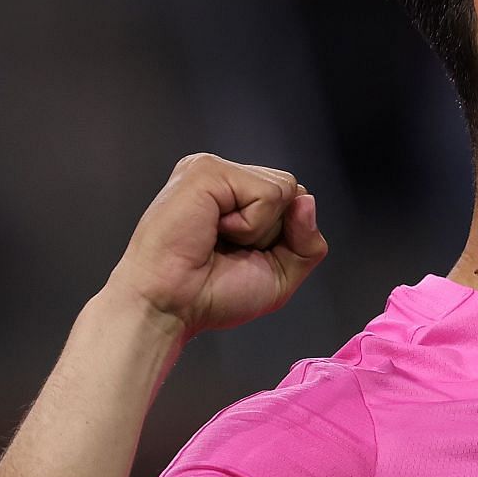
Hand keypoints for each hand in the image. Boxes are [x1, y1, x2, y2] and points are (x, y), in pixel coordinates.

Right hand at [104, 153, 327, 339]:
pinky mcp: (207, 170)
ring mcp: (214, 169)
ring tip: (218, 239)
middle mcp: (225, 178)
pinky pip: (269, 194)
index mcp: (236, 196)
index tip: (242, 257)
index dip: (285, 238)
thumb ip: (307, 241)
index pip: (295, 201)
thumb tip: (307, 199)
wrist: (170, 307)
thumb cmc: (211, 295)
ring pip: (286, 189)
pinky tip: (214, 230)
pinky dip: (251, 225)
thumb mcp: (280, 274)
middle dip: (274, 233)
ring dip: (260, 229)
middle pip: (294, 192)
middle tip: (227, 249)